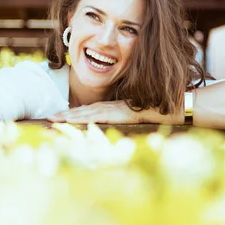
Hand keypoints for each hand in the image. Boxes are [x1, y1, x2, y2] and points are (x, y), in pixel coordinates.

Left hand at [47, 100, 184, 124]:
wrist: (176, 104)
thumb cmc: (161, 110)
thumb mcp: (141, 114)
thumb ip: (131, 115)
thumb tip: (126, 120)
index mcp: (115, 108)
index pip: (90, 111)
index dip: (74, 113)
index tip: (60, 116)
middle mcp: (113, 107)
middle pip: (85, 111)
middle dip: (66, 115)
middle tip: (48, 118)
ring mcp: (117, 109)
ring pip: (88, 113)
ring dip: (70, 117)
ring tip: (54, 119)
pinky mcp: (122, 112)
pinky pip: (101, 115)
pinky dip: (86, 118)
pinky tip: (75, 120)